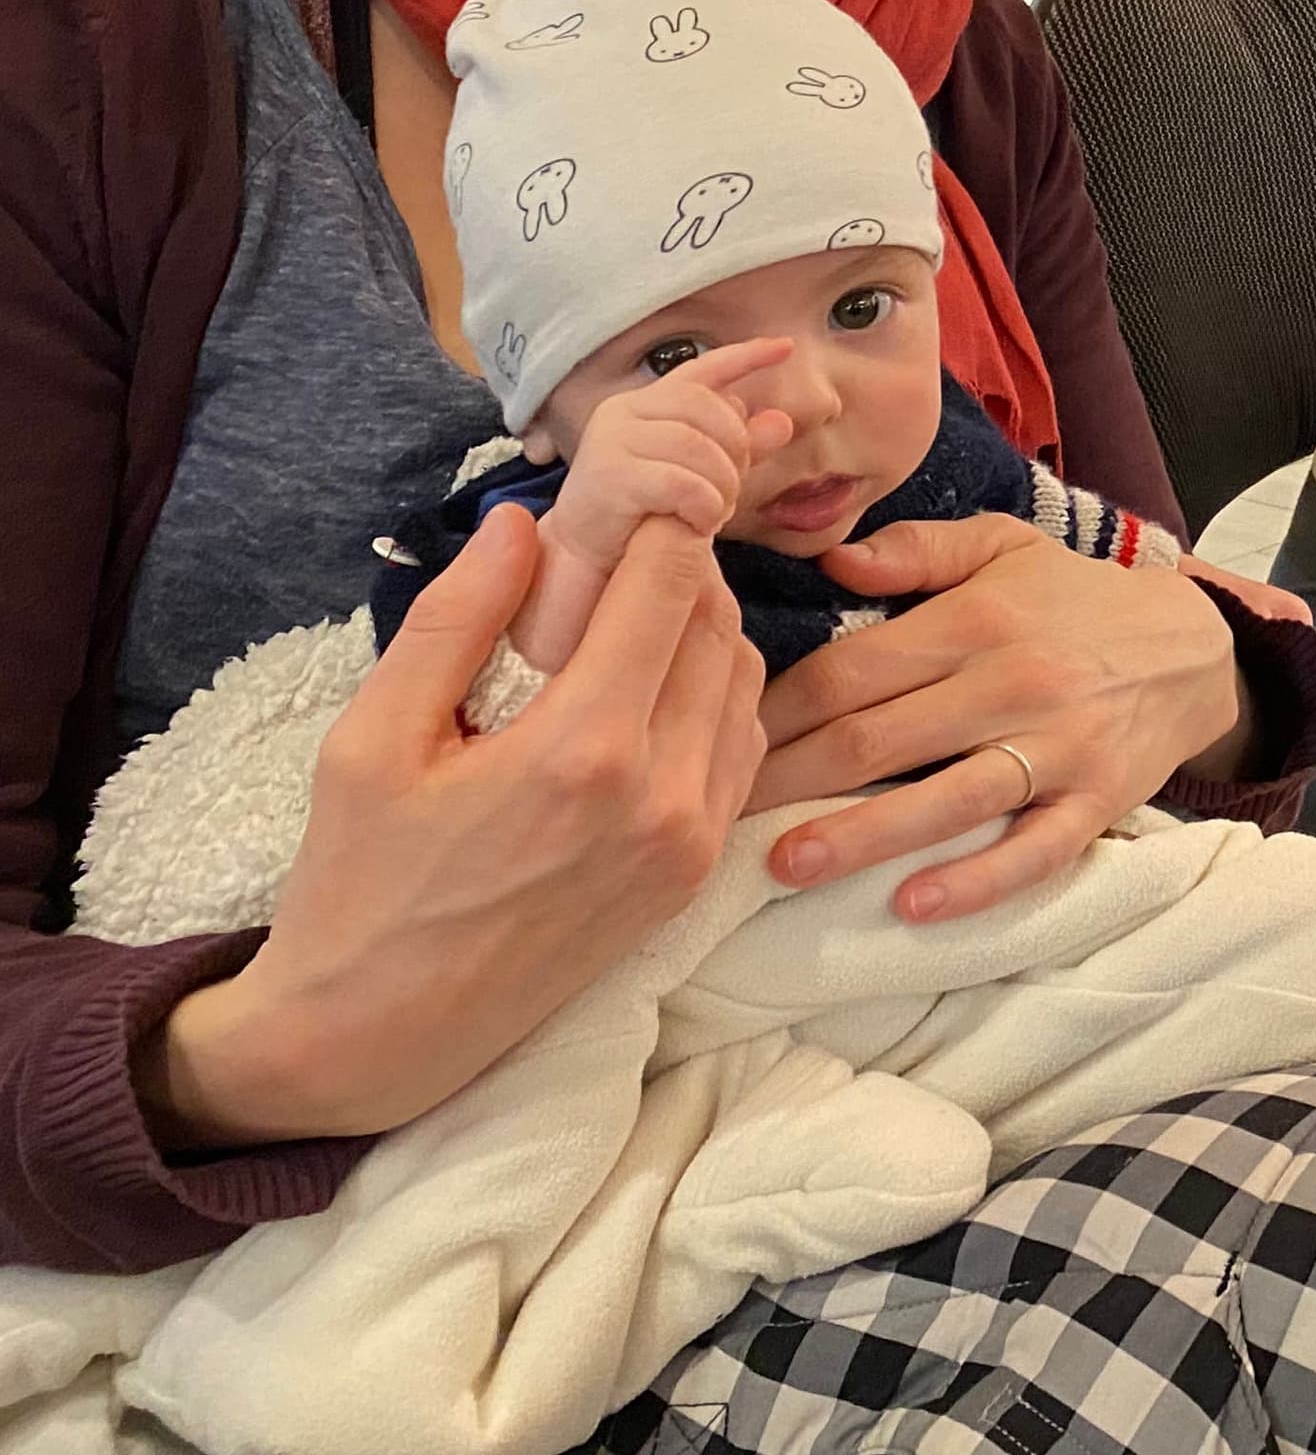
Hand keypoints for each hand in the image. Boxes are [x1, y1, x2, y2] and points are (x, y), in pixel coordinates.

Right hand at [146, 512, 762, 1146]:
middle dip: (681, 570)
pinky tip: (650, 690)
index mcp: (583, 749)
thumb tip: (518, 522)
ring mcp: (691, 840)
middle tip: (625, 550)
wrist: (377, 1037)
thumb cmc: (358, 886)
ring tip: (630, 618)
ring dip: (704, 632)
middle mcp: (662, 794)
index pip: (669, 588)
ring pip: (744, 684)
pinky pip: (740, 750)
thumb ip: (454, 620)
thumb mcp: (371, 740)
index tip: (640, 491)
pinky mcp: (696, 875)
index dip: (663, 523)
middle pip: (718, 627)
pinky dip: (714, 698)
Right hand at [519, 340, 794, 672]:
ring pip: (698, 447)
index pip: (702, 370)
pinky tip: (698, 523)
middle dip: (736, 452)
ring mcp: (612, 440)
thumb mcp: (699, 474)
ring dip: (721, 485)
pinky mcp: (609, 477)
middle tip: (731, 493)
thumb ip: (737, 448)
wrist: (588, 557)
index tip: (785, 348)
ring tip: (714, 513)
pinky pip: (681, 482)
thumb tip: (782, 422)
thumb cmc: (645, 513)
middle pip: (710, 410)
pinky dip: (702, 505)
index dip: (745, 357)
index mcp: (648, 403)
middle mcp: (625, 410)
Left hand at [746, 511, 1240, 921]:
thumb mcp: (1003, 547)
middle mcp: (1012, 682)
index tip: (716, 741)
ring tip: (787, 866)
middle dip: (789, 780)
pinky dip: (977, 878)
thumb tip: (829, 560)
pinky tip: (916, 903)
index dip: (775, 710)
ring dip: (863, 835)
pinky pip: (1034, 850)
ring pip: (948, 798)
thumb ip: (916, 550)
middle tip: (715, 816)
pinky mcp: (1096, 800)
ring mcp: (1058, 747)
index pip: (850, 670)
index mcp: (974, 620)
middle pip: (879, 738)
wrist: (1196, 645)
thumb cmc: (1075, 599)